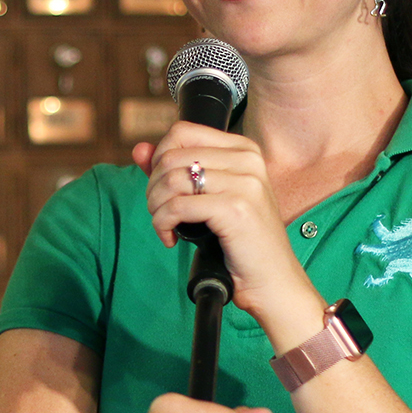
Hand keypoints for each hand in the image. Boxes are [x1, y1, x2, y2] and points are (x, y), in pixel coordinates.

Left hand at [133, 124, 308, 324]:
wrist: (273, 281)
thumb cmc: (241, 240)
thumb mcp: (208, 197)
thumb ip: (173, 171)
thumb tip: (138, 150)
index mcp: (244, 149)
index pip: (182, 132)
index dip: (159, 158)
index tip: (163, 187)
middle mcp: (247, 160)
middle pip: (172, 156)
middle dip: (154, 187)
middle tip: (160, 212)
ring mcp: (245, 183)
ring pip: (171, 180)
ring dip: (156, 207)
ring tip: (165, 224)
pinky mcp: (236, 209)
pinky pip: (177, 206)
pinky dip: (163, 224)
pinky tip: (172, 238)